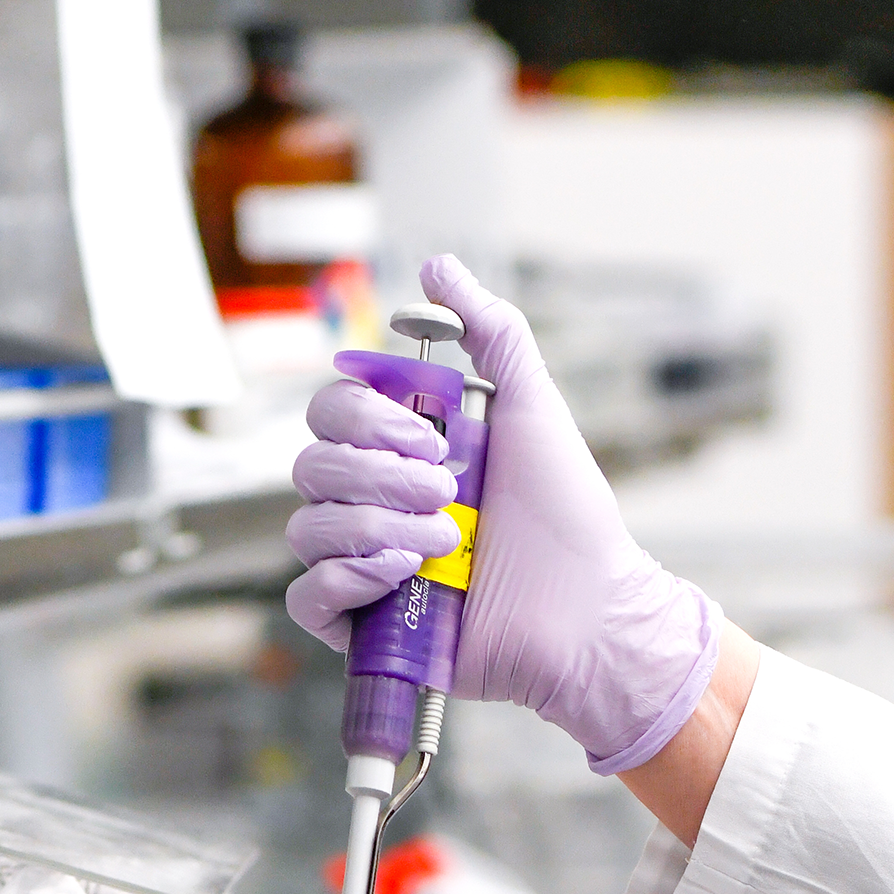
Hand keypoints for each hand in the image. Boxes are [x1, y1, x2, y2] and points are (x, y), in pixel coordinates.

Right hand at [284, 254, 721, 775]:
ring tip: (448, 541)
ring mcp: (366, 565)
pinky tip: (405, 574)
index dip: (367, 417)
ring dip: (375, 526)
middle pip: (310, 465)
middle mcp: (376, 504)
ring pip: (307, 527)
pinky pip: (307, 596)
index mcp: (401, 453)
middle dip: (378, 474)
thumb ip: (490, 330)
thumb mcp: (532, 405)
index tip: (433, 435)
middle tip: (448, 491)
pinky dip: (347, 578)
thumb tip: (438, 267)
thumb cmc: (566, 515)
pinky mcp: (366, 626)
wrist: (587, 609)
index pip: (332, 412)